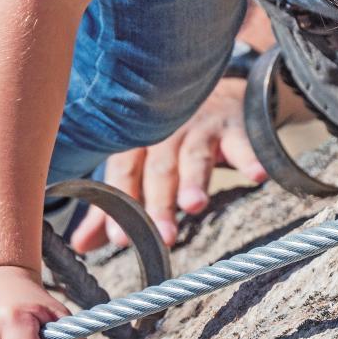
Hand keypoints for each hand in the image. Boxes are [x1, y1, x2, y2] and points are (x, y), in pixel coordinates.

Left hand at [68, 77, 266, 252]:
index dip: (119, 203)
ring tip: (193, 205)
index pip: (124, 171)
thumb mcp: (141, 164)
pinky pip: (243, 143)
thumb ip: (114, 204)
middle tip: (162, 237)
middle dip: (159, 203)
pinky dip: (250, 158)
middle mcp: (166, 130)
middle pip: (159, 169)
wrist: (220, 92)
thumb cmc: (172, 136)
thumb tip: (80, 246)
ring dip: (194, 180)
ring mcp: (201, 126)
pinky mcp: (235, 126)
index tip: (119, 238)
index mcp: (137, 140)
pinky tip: (257, 175)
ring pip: (195, 156)